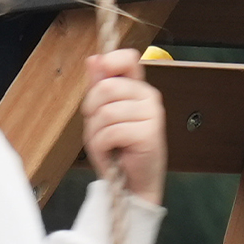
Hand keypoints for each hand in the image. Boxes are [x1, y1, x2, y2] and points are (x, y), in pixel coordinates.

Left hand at [81, 48, 166, 204]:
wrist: (132, 184)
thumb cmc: (117, 149)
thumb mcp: (100, 115)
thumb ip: (98, 87)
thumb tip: (93, 59)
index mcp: (138, 88)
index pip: (127, 59)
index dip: (110, 62)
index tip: (100, 76)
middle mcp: (149, 96)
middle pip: (105, 87)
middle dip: (91, 111)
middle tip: (98, 128)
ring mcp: (152, 114)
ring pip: (105, 112)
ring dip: (96, 133)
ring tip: (106, 144)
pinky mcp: (150, 133)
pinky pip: (111, 132)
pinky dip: (102, 146)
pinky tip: (111, 152)